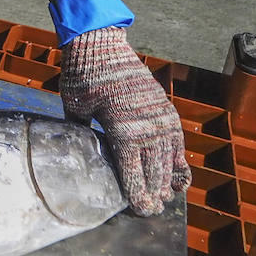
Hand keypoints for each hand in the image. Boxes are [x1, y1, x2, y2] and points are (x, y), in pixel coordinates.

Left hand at [59, 26, 190, 214]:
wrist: (102, 44)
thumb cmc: (84, 76)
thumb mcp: (75, 107)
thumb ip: (80, 132)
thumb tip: (78, 153)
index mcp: (122, 130)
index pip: (133, 172)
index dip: (137, 195)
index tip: (141, 210)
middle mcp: (147, 126)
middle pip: (154, 171)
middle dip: (153, 194)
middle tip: (150, 211)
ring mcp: (159, 117)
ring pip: (169, 159)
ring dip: (167, 180)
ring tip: (164, 197)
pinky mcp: (166, 109)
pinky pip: (177, 141)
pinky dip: (179, 159)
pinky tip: (178, 175)